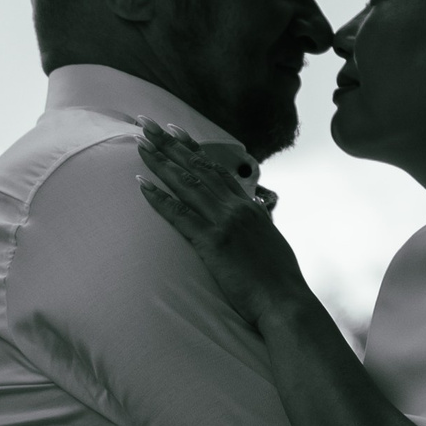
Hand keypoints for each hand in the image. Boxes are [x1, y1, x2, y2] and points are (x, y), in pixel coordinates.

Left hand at [136, 124, 304, 331]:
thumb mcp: (272, 239)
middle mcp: (237, 207)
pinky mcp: (213, 242)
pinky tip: (141, 184)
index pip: (216, 168)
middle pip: (197, 167)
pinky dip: (159, 198)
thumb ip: (261, 218)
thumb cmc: (279, 278)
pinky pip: (180, 214)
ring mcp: (225, 222)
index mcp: (250, 206)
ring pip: (187, 183)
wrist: (285, 301)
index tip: (174, 130)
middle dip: (170, 144)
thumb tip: (257, 204)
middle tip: (147, 124)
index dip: (192, 148)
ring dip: (161, 161)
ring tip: (140, 144)